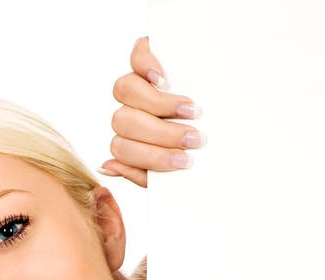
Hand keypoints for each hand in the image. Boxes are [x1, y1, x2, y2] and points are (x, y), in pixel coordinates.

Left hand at [98, 36, 206, 186]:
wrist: (221, 108)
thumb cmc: (192, 145)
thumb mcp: (172, 167)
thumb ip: (142, 173)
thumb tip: (107, 166)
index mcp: (129, 140)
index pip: (122, 149)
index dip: (150, 157)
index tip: (183, 160)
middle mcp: (128, 111)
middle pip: (125, 122)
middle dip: (163, 134)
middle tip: (194, 138)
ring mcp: (136, 84)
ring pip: (126, 91)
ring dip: (160, 104)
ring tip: (191, 111)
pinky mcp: (147, 57)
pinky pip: (137, 56)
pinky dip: (147, 66)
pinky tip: (164, 80)